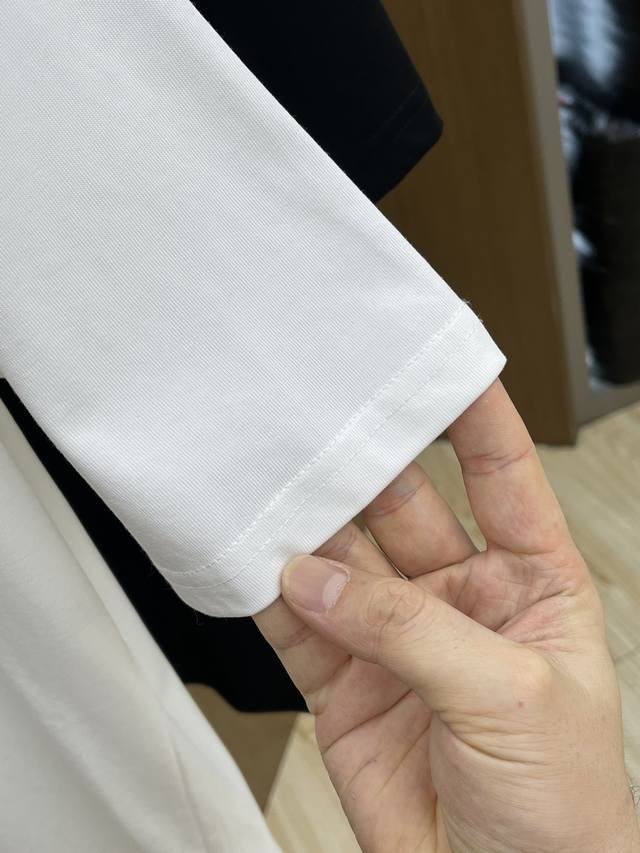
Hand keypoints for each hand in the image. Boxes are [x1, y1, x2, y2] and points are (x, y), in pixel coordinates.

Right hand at [255, 381, 638, 852]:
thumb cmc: (564, 811)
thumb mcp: (509, 695)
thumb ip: (411, 629)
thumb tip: (320, 579)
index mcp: (532, 584)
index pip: (503, 475)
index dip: (475, 418)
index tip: (439, 365)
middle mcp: (460, 601)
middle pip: (406, 509)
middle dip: (368, 467)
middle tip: (328, 424)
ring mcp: (398, 642)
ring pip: (343, 562)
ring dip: (310, 530)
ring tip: (276, 487)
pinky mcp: (345, 688)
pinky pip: (299, 627)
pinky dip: (271, 596)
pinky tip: (254, 563)